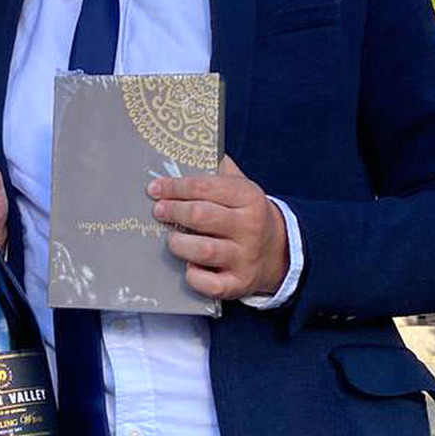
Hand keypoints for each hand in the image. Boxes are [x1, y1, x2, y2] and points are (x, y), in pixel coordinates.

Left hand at [149, 156, 288, 299]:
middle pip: (201, 216)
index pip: (205, 187)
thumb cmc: (247, 215)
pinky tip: (189, 268)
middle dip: (173, 211)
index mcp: (249, 198)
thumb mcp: (242, 188)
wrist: (279, 252)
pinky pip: (210, 284)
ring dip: (179, 243)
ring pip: (203, 250)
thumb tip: (189, 151)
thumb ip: (219, 171)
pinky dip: (194, 277)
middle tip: (159, 211)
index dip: (174, 186)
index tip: (155, 188)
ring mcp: (245, 257)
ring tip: (172, 238)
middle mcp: (249, 227)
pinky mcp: (239, 284)